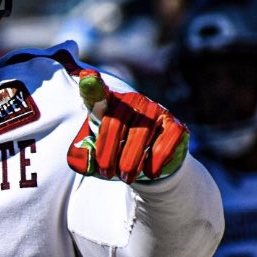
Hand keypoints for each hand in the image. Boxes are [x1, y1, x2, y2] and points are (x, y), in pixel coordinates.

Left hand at [67, 69, 188, 182]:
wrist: (147, 165)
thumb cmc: (113, 154)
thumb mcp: (93, 158)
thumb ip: (82, 159)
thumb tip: (85, 161)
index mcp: (107, 104)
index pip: (97, 94)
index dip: (92, 87)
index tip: (87, 78)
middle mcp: (132, 101)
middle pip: (115, 124)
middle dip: (108, 155)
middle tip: (106, 174)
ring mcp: (154, 110)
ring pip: (139, 137)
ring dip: (130, 163)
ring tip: (125, 177)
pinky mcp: (174, 125)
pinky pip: (163, 145)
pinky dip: (154, 163)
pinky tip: (149, 173)